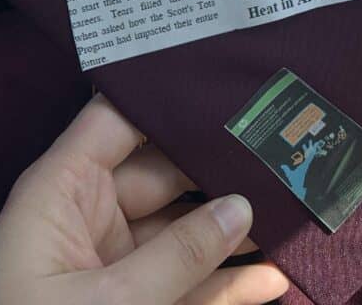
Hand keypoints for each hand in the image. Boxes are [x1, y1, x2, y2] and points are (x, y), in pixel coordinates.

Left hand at [0, 95, 287, 304]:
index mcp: (64, 190)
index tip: (230, 79)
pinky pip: (191, 285)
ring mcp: (116, 265)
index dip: (168, 95)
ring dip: (239, 229)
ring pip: (188, 232)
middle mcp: (92, 216)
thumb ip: (178, 257)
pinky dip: (230, 283)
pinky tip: (276, 276)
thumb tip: (243, 206)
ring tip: (298, 205)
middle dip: (224, 165)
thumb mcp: (105, 304)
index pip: (119, 118)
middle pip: (168, 172)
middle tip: (286, 149)